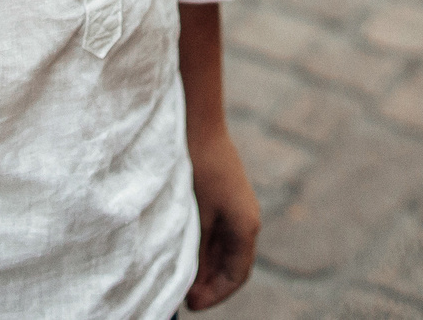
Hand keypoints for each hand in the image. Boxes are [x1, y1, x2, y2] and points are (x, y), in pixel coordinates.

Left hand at [187, 127, 258, 309]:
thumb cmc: (195, 166)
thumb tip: (191, 282)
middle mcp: (247, 218)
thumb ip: (196, 251)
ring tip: (176, 272)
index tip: (189, 304)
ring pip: (223, 249)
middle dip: (207, 283)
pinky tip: (180, 246)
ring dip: (203, 264)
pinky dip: (202, 245)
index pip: (236, 276)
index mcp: (246, 226)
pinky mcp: (224, 196)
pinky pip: (217, 231)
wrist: (196, 121)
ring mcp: (237, 206)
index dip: (214, 295)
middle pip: (231, 265)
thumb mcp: (192, 216)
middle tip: (180, 294)